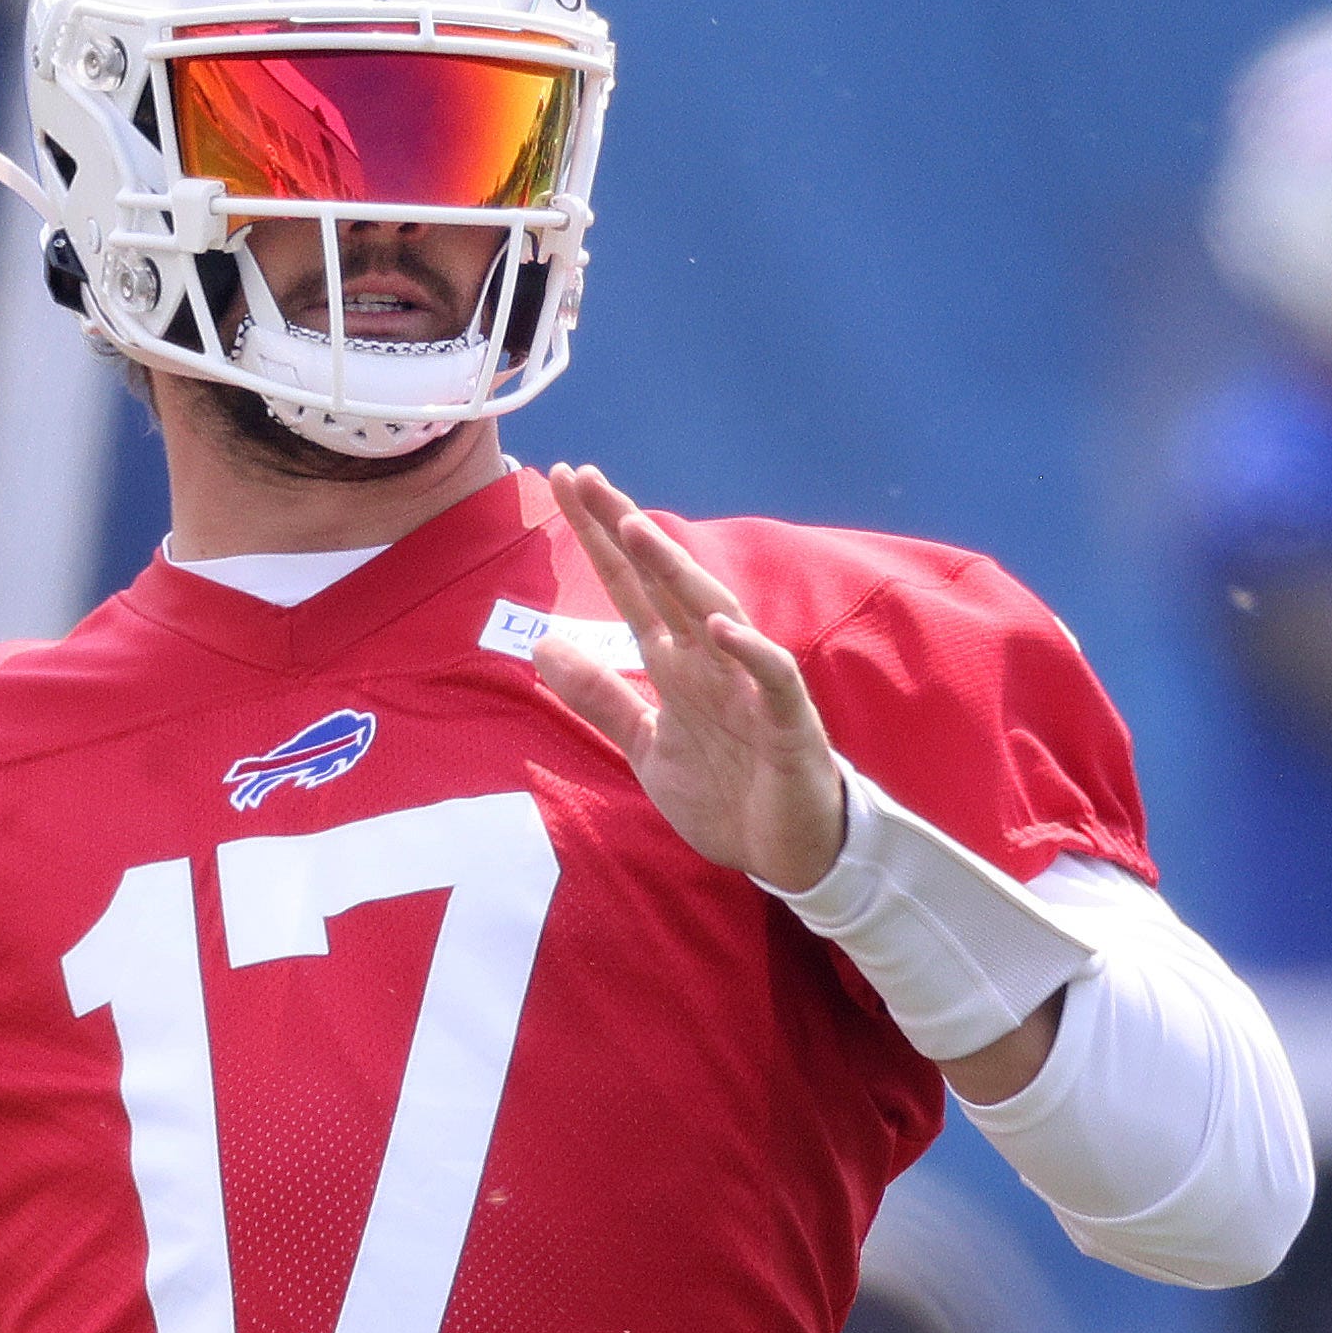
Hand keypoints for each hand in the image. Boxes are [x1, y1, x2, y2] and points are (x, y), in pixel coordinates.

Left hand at [529, 463, 846, 892]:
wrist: (789, 854)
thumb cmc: (726, 792)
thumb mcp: (644, 744)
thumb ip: (599, 696)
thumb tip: (542, 647)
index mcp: (677, 664)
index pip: (630, 588)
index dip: (597, 540)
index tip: (563, 485)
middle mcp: (712, 661)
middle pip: (664, 583)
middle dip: (625, 531)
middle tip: (584, 479)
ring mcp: (751, 688)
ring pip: (715, 613)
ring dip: (677, 573)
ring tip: (635, 529)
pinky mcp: (789, 725)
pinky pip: (773, 679)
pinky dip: (750, 652)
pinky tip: (718, 627)